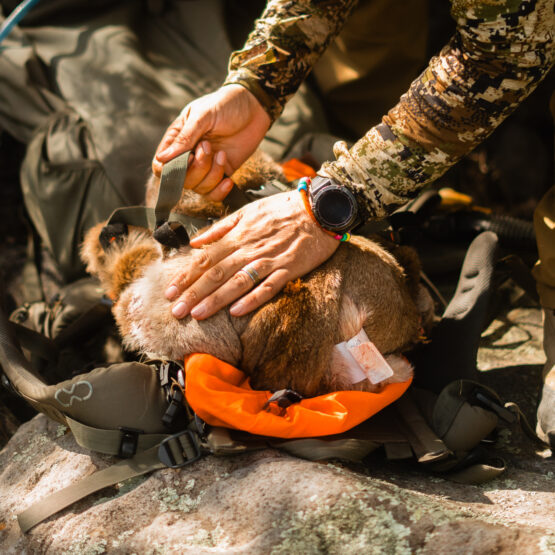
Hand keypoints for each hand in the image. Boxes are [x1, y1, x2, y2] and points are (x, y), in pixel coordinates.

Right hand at [152, 84, 270, 200]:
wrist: (254, 107)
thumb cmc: (225, 105)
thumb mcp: (203, 116)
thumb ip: (184, 138)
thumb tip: (162, 158)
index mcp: (177, 139)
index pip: (161, 166)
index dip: (172, 169)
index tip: (190, 156)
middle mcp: (188, 155)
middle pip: (181, 180)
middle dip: (198, 168)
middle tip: (209, 146)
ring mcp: (205, 166)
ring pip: (199, 188)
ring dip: (212, 174)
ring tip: (222, 154)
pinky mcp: (222, 173)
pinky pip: (213, 194)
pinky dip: (220, 191)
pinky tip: (229, 179)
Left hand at [164, 191, 339, 319]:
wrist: (319, 208)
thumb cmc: (282, 209)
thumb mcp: (247, 211)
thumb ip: (220, 228)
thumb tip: (195, 242)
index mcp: (238, 235)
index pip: (205, 259)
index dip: (186, 276)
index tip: (170, 292)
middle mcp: (250, 249)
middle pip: (216, 273)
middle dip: (194, 293)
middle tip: (176, 311)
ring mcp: (270, 260)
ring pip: (238, 282)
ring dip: (216, 299)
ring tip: (198, 314)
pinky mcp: (289, 269)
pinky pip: (269, 286)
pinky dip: (252, 299)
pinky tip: (237, 312)